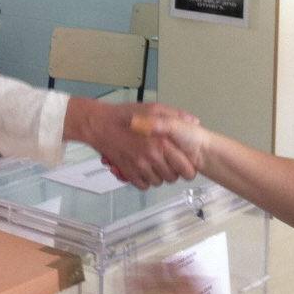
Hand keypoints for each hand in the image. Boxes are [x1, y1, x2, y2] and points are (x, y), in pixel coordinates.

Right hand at [64, 99, 197, 189]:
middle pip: (171, 178)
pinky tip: (142, 169)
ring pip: (157, 182)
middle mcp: (152, 157)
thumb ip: (175, 115)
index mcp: (162, 142)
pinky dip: (144, 180)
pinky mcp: (127, 172)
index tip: (184, 164)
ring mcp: (139, 166)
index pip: (185, 168)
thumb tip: (194, 121)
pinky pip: (142, 185)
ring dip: (157, 176)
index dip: (187, 169)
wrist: (99, 124)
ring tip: (153, 165)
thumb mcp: (153, 108)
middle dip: (172, 172)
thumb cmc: (125, 115)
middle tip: (167, 163)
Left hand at [137, 263, 220, 293]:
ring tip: (132, 269)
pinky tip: (126, 288)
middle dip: (153, 264)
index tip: (167, 260)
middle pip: (161, 273)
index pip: (179, 271)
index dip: (172, 262)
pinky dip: (132, 293)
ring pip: (146, 285)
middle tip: (148, 261)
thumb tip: (192, 279)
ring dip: (138, 275)